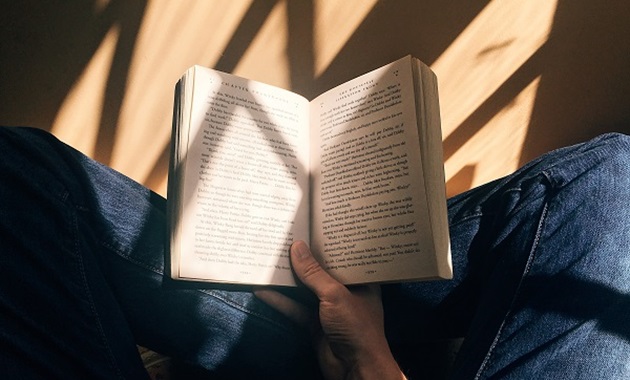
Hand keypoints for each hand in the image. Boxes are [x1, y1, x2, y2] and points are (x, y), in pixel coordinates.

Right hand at [255, 241, 405, 379]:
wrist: (355, 369)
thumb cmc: (357, 328)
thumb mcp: (335, 294)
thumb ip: (314, 273)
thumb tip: (296, 247)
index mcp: (360, 279)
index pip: (343, 255)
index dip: (328, 241)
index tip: (311, 224)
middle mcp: (345, 291)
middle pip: (320, 270)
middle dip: (303, 258)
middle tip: (285, 236)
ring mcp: (328, 308)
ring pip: (304, 288)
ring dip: (288, 278)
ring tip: (269, 258)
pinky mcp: (313, 323)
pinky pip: (294, 307)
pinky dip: (279, 300)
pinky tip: (262, 289)